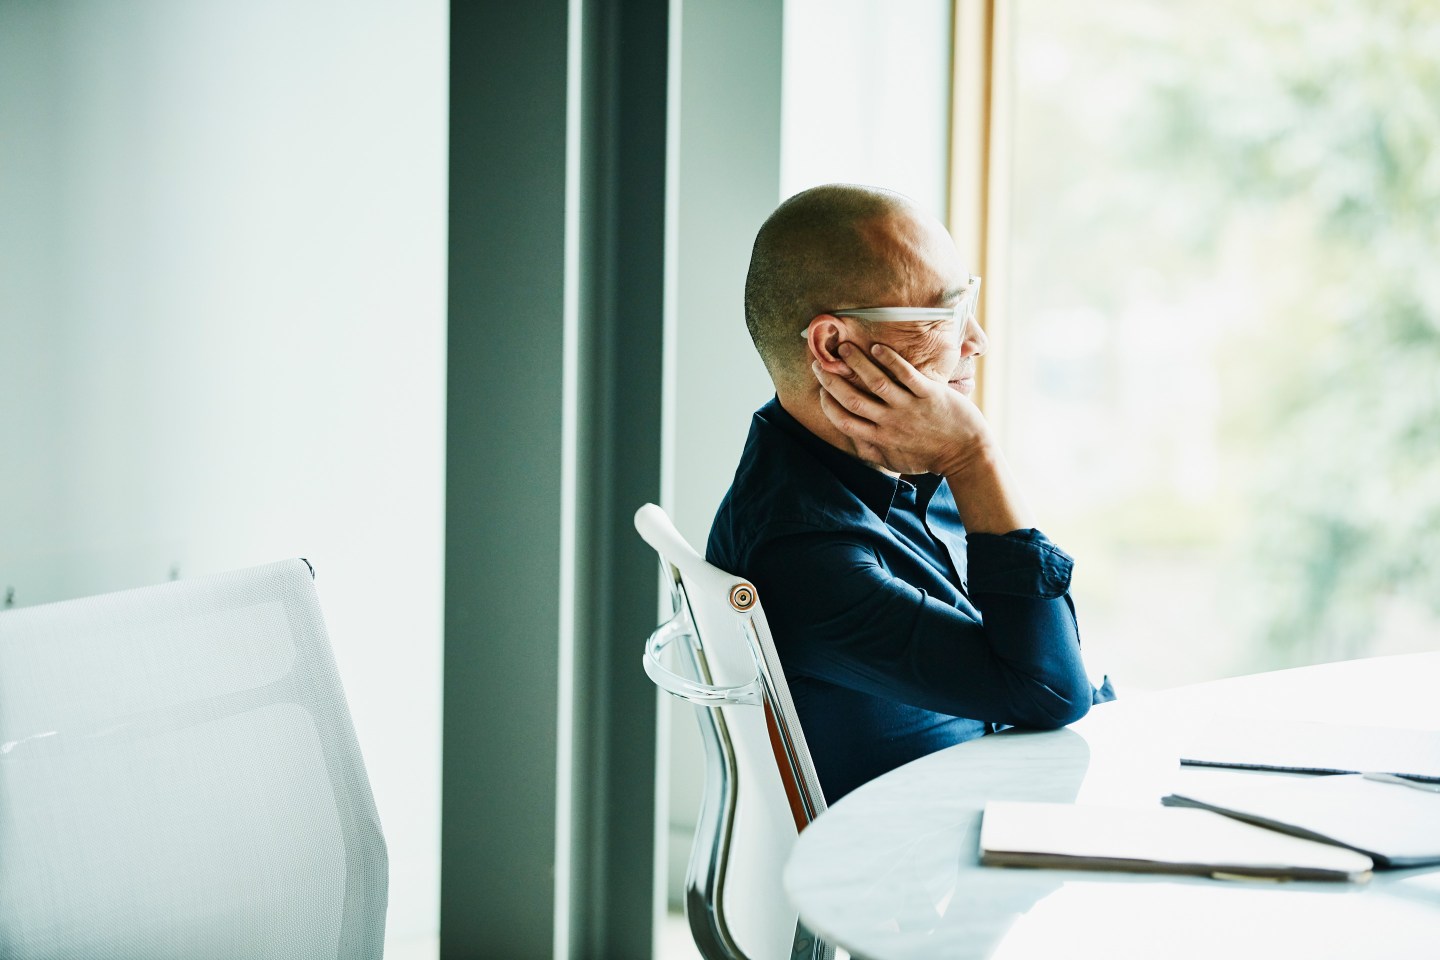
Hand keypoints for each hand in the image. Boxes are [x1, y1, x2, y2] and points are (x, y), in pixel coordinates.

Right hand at [813, 341, 992, 476]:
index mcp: (880, 439)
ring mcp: (909, 407)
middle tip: (820, 364)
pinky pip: (906, 374)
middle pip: (852, 399)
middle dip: (832, 380)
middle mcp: (890, 423)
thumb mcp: (896, 462)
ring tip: (843, 348)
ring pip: (876, 382)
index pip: (843, 421)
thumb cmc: (931, 458)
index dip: (828, 403)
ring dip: (857, 363)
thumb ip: (873, 452)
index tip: (821, 389)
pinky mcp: (929, 394)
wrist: (967, 455)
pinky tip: (876, 348)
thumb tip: (852, 442)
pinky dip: (890, 360)